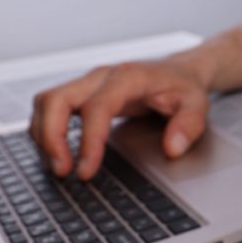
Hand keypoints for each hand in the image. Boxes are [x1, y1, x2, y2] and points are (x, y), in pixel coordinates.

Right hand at [29, 58, 210, 179]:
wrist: (178, 71)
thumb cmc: (183, 87)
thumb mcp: (198, 104)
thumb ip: (189, 125)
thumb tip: (172, 148)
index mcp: (128, 77)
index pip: (97, 107)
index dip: (88, 141)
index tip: (86, 171)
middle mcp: (101, 76)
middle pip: (56, 99)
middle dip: (51, 138)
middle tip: (62, 171)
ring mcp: (88, 83)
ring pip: (46, 102)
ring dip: (43, 136)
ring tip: (59, 167)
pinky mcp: (81, 93)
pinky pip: (50, 108)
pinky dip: (46, 131)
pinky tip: (58, 153)